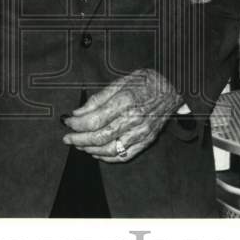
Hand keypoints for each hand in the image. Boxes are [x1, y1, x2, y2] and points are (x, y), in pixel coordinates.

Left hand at [61, 69, 182, 162]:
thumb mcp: (121, 81)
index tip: (67, 123)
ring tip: (79, 145)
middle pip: (99, 137)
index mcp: (125, 101)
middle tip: (67, 138)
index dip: (77, 124)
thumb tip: (78, 112)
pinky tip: (96, 152)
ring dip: (90, 150)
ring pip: (109, 150)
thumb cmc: (146, 82)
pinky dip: (107, 158)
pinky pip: (123, 156)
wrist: (173, 89)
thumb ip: (98, 98)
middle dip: (79, 140)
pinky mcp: (146, 141)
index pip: (94, 120)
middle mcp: (133, 120)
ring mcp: (141, 133)